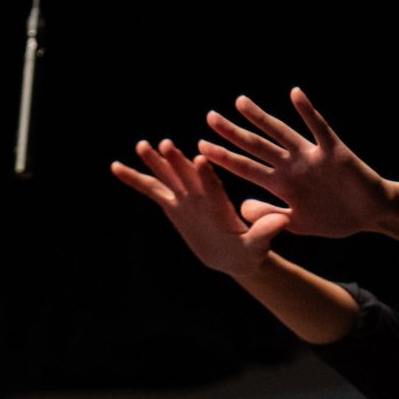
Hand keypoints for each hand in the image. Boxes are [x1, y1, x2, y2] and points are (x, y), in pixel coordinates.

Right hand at [111, 138, 283, 275]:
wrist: (235, 254)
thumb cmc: (251, 251)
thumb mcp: (258, 245)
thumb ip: (265, 232)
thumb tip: (283, 221)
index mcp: (222, 203)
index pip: (213, 186)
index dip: (206, 175)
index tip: (199, 158)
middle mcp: (202, 194)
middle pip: (187, 175)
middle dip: (176, 162)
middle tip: (164, 144)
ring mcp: (186, 197)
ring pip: (168, 176)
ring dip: (155, 162)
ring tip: (143, 145)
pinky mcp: (173, 203)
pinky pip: (152, 189)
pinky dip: (134, 179)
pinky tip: (116, 167)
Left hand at [195, 88, 393, 241]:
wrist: (369, 215)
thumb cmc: (334, 217)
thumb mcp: (296, 223)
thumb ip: (269, 214)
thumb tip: (240, 207)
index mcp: (281, 183)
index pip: (246, 167)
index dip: (224, 158)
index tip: (200, 147)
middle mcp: (291, 165)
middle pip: (256, 146)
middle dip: (233, 134)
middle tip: (209, 117)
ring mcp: (310, 156)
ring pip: (280, 134)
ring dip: (261, 118)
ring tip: (239, 102)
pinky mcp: (333, 152)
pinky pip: (319, 129)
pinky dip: (308, 112)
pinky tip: (295, 94)